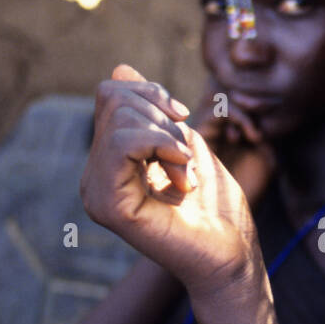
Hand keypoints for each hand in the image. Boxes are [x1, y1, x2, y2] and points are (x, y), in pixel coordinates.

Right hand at [82, 64, 263, 299]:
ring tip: (186, 171)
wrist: (230, 253)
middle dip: (161, 114)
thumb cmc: (214, 206)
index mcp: (108, 163)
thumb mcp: (183, 142)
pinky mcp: (108, 205)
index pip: (112, 97)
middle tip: (185, 155)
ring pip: (119, 120)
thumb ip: (152, 111)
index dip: (151, 93)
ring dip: (168, 136)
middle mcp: (94, 178)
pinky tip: (182, 173)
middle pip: (113, 101)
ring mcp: (96, 193)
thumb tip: (119, 70)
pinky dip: (161, 145)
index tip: (182, 119)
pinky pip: (122, 144)